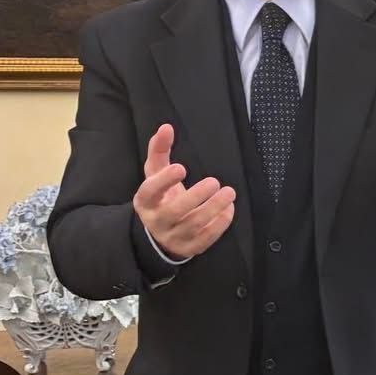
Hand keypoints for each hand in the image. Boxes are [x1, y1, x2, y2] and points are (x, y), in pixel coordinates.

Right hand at [134, 124, 236, 259]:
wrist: (160, 234)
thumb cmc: (161, 197)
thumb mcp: (155, 175)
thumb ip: (159, 151)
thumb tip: (166, 127)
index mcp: (146, 201)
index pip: (149, 192)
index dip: (163, 181)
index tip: (181, 168)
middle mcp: (157, 221)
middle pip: (174, 211)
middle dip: (196, 196)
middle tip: (214, 181)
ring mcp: (174, 236)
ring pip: (194, 225)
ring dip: (213, 208)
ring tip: (229, 192)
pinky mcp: (190, 247)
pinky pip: (206, 238)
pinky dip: (220, 223)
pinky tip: (229, 208)